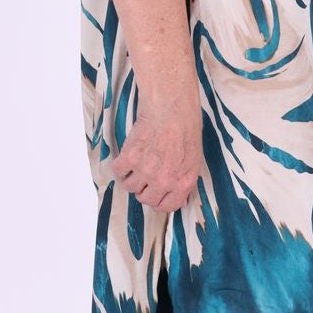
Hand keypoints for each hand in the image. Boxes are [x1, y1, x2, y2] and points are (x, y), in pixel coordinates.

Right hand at [109, 84, 203, 212]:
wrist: (172, 106)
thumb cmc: (186, 128)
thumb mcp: (194, 159)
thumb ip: (184, 180)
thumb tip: (179, 196)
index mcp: (183, 182)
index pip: (166, 206)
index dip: (159, 201)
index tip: (155, 193)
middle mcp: (164, 180)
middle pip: (145, 199)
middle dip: (144, 190)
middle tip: (144, 176)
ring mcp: (146, 170)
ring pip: (129, 187)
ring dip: (131, 177)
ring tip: (136, 163)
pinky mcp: (130, 157)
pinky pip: (118, 171)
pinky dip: (120, 164)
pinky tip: (128, 154)